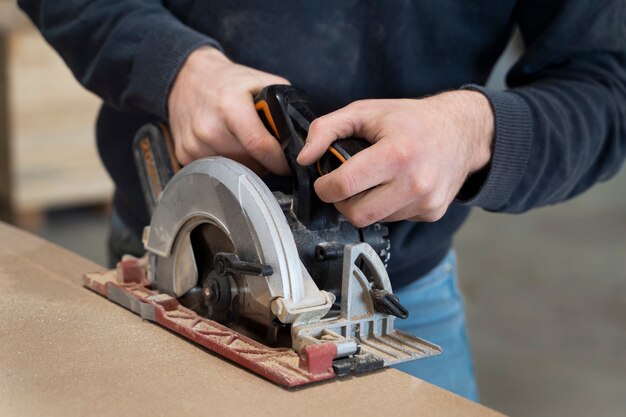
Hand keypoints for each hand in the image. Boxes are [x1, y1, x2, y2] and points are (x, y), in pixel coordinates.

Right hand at [168, 46, 289, 173]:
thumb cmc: (226, 80)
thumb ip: (282, 103)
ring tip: (245, 146)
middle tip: (267, 151)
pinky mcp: (184, 153)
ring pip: (232, 169)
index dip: (278, 160)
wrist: (184, 78)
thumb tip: (303, 132)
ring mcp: (194, 143)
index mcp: (230, 106)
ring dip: (245, 164)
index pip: (259, 145)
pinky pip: (215, 170)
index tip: (288, 165)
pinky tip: (226, 146)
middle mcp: (208, 126)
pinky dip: (226, 163)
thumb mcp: (258, 80)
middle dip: (264, 162)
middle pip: (248, 162)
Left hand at [297, 91, 493, 226]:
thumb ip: (326, 129)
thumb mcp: (365, 111)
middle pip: (356, 214)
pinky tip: (393, 187)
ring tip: (372, 181)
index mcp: (396, 154)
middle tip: (343, 185)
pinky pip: (394, 220)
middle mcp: (415, 183)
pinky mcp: (432, 213)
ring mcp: (426, 202)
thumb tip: (304, 158)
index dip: (324, 186)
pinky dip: (385, 207)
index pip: (344, 186)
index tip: (324, 179)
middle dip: (341, 201)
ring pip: (374, 220)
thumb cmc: (410, 120)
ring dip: (364, 204)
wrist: (462, 131)